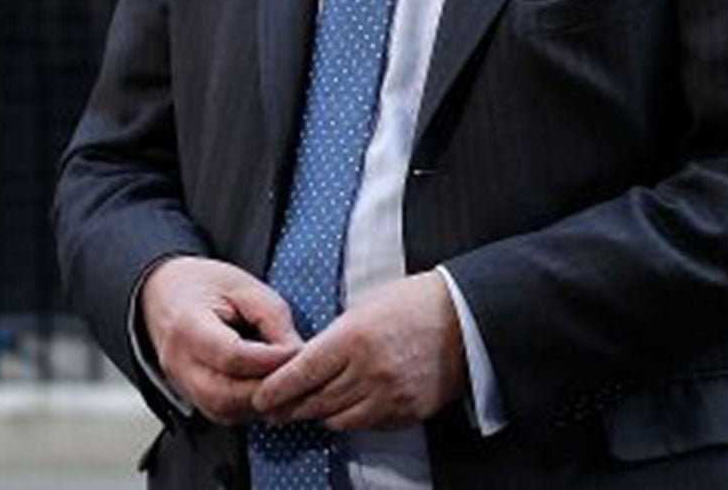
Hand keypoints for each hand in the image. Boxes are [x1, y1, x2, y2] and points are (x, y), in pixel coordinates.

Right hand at [139, 256, 300, 424]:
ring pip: (223, 411)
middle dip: (267, 390)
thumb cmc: (204, 284)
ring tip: (287, 384)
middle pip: (224, 395)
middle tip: (298, 376)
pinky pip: (222, 413)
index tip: (298, 351)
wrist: (162, 293)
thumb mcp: (244, 285)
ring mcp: (181, 384)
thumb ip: (272, 317)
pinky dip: (249, 406)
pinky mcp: (190, 396)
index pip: (230, 356)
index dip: (269, 359)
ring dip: (260, 403)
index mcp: (187, 326)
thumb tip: (296, 353)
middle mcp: (179, 363)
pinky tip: (270, 390)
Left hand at [252, 271, 464, 431]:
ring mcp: (389, 395)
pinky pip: (365, 424)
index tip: (260, 397)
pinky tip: (344, 408)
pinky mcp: (406, 411)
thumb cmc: (417, 302)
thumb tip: (307, 362)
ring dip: (318, 414)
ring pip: (336, 418)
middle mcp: (369, 370)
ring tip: (307, 408)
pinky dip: (349, 418)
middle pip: (314, 401)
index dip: (275, 389)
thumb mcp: (367, 307)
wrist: (467, 318)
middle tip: (274, 409)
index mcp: (354, 337)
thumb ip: (336, 337)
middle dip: (290, 407)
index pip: (301, 373)